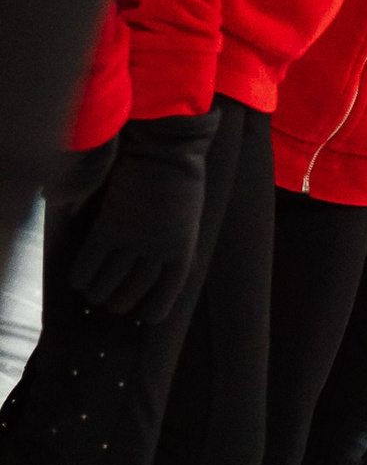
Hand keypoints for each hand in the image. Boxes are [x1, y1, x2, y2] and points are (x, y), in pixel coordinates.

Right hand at [67, 112, 220, 321]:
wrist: (167, 151)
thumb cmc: (181, 182)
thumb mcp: (189, 219)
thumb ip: (176, 246)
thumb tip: (163, 273)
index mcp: (184, 249)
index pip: (167, 294)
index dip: (153, 308)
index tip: (144, 314)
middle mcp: (159, 250)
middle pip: (132, 294)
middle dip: (118, 302)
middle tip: (111, 301)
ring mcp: (133, 239)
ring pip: (106, 284)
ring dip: (97, 292)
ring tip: (94, 292)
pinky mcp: (108, 227)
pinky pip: (87, 264)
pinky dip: (80, 275)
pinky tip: (78, 278)